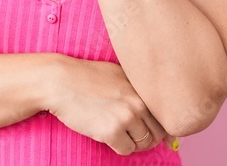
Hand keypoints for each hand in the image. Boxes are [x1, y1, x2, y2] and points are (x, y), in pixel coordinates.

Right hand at [48, 56, 175, 155]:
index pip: (166, 115)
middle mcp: (138, 101)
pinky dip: (119, 146)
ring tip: (117, 130)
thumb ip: (141, 95)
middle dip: (147, 137)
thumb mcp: (119, 76)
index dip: (160, 127)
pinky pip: (127, 150)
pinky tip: (107, 133)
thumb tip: (168, 132)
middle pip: (158, 133)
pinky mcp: (111, 131)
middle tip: (130, 132)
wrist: (59, 81)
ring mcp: (126, 117)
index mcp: (142, 87)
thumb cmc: (87, 78)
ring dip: (133, 142)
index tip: (155, 132)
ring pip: (144, 143)